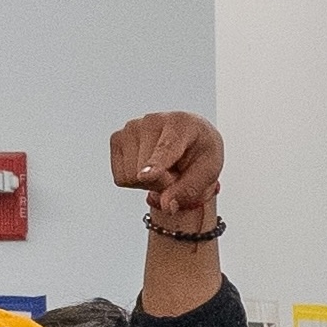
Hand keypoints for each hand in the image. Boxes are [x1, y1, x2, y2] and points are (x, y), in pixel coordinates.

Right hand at [108, 111, 225, 223]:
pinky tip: (147, 167)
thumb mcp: (208, 172)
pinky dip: (134, 181)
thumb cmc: (200, 152)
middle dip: (160, 183)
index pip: (165, 149)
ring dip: (147, 183)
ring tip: (162, 168)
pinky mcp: (117, 138)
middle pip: (144, 173)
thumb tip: (165, 205)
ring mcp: (131, 128)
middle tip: (175, 173)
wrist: (189, 138)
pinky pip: (120, 178)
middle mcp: (152, 121)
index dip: (155, 165)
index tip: (146, 176)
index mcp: (181, 124)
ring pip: (130, 177)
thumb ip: (189, 189)